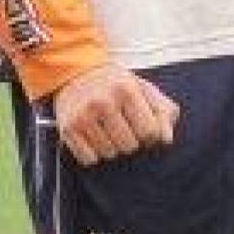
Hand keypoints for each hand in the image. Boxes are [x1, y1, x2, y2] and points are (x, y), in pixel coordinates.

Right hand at [52, 63, 178, 166]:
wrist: (77, 74)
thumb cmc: (116, 84)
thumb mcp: (144, 89)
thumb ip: (163, 111)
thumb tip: (166, 140)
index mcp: (127, 90)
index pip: (149, 132)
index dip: (151, 135)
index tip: (145, 129)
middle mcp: (103, 103)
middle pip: (130, 146)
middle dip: (132, 141)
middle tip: (125, 127)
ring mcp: (83, 117)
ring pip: (110, 154)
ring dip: (114, 147)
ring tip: (109, 130)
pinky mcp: (67, 130)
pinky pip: (89, 159)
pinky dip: (95, 154)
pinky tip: (95, 137)